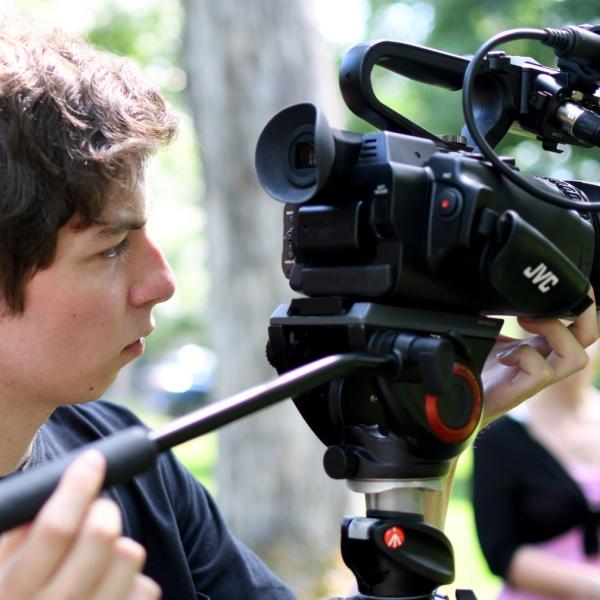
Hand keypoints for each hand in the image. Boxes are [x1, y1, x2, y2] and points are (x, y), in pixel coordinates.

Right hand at [0, 450, 160, 599]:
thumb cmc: (19, 593)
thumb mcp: (1, 564)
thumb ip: (23, 530)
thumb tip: (63, 485)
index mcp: (13, 590)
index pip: (55, 528)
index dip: (78, 486)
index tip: (92, 461)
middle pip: (102, 534)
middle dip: (103, 509)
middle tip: (96, 511)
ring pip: (130, 554)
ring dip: (119, 547)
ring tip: (98, 559)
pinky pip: (147, 586)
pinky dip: (134, 581)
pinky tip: (111, 586)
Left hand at [481, 293, 599, 424]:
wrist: (457, 399)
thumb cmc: (472, 367)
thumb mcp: (487, 333)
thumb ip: (495, 313)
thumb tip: (487, 288)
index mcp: (539, 344)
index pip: (577, 323)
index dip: (580, 303)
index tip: (560, 281)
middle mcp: (544, 360)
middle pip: (587, 336)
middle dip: (584, 311)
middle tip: (554, 294)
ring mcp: (535, 378)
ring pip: (576, 356)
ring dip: (555, 330)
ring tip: (526, 320)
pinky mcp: (520, 392)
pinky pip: (541, 372)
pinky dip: (526, 356)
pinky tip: (504, 355)